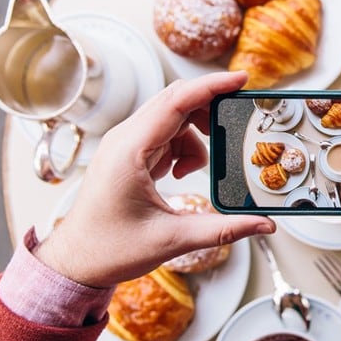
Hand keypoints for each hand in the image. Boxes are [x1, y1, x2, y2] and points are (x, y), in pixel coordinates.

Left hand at [37, 72, 274, 287]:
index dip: (211, 87)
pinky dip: (183, 148)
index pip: (176, 101)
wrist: (76, 262)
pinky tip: (182, 174)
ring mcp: (125, 145)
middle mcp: (125, 140)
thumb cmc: (109, 248)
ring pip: (172, 118)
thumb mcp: (173, 239)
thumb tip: (263, 225)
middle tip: (237, 122)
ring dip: (196, 136)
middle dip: (210, 108)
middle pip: (176, 101)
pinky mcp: (129, 155)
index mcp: (129, 150)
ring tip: (199, 170)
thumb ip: (223, 230)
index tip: (241, 78)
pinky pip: (164, 135)